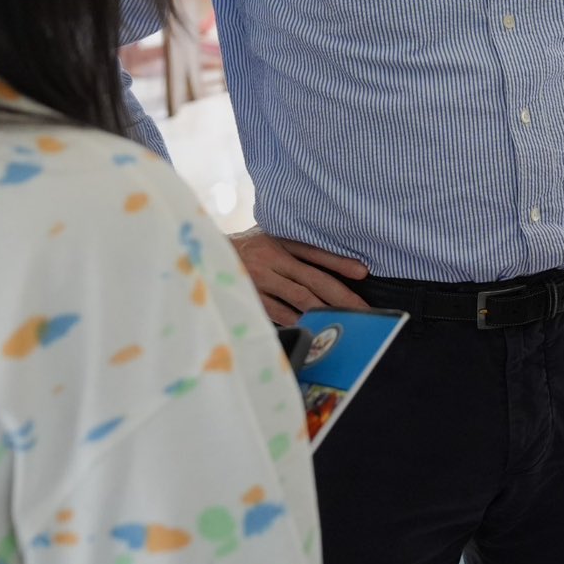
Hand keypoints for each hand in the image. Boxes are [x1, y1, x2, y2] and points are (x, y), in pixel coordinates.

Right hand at [229, 228, 368, 326]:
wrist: (200, 254)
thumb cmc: (243, 247)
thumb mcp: (266, 236)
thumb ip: (292, 246)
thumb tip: (326, 262)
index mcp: (279, 240)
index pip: (316, 252)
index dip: (340, 262)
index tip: (363, 273)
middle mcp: (272, 258)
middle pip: (314, 278)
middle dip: (341, 295)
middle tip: (363, 309)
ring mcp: (260, 278)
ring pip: (299, 296)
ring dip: (324, 310)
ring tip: (345, 321)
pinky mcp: (249, 296)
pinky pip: (277, 311)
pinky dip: (296, 320)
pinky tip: (313, 327)